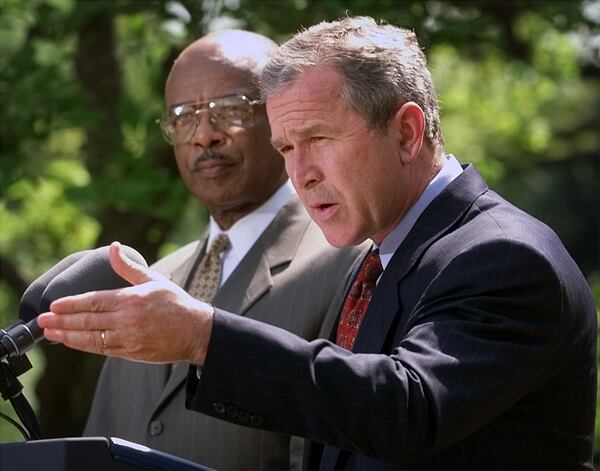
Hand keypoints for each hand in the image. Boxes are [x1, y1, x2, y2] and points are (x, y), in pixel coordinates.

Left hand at [37, 242, 213, 364]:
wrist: (196, 331)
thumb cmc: (176, 303)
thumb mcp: (154, 280)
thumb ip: (128, 267)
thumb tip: (114, 247)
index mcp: (132, 300)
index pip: (94, 302)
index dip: (71, 305)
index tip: (53, 306)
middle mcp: (128, 321)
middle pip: (87, 322)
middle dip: (61, 322)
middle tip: (42, 321)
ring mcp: (129, 339)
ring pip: (91, 339)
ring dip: (68, 337)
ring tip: (50, 333)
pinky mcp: (131, 353)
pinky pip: (102, 350)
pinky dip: (85, 346)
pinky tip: (73, 342)